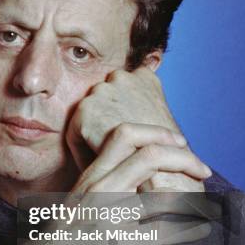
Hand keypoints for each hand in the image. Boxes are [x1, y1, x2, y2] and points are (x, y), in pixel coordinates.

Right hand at [0, 122, 211, 244]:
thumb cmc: (62, 232)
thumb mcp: (80, 194)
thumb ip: (106, 178)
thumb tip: (140, 168)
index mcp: (93, 174)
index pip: (125, 134)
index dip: (158, 132)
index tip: (179, 142)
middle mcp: (101, 189)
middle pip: (150, 156)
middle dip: (186, 159)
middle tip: (203, 169)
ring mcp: (109, 216)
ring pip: (161, 195)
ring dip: (191, 196)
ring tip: (205, 199)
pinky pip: (160, 235)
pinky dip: (186, 231)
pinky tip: (199, 230)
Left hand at [66, 66, 207, 191]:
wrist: (161, 167)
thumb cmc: (168, 153)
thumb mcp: (162, 122)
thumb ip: (146, 112)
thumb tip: (136, 119)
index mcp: (144, 77)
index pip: (125, 88)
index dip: (124, 113)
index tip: (128, 135)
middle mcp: (122, 77)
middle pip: (105, 99)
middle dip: (107, 120)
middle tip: (114, 149)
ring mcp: (102, 90)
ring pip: (90, 116)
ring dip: (94, 134)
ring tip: (103, 159)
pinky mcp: (86, 110)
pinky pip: (76, 133)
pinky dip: (82, 150)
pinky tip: (94, 167)